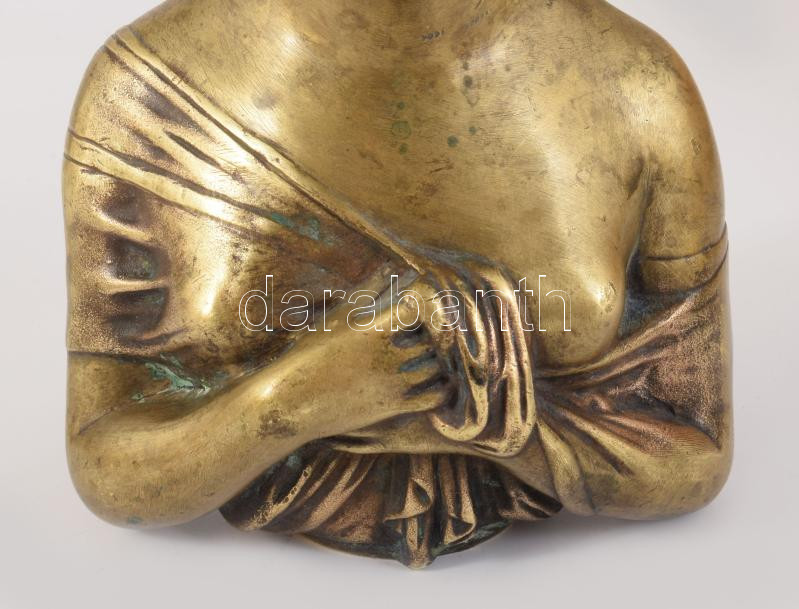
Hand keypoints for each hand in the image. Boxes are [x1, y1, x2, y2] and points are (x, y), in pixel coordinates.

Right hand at [295, 276, 453, 436]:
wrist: (291, 403)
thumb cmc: (310, 354)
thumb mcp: (336, 317)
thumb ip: (367, 291)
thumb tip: (392, 267)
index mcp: (370, 329)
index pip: (417, 308)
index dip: (428, 304)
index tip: (429, 305)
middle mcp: (384, 356)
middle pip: (431, 338)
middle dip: (436, 333)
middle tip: (435, 330)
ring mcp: (390, 384)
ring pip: (436, 367)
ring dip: (440, 359)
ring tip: (437, 353)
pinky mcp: (392, 408)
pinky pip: (433, 399)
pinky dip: (444, 390)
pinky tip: (441, 382)